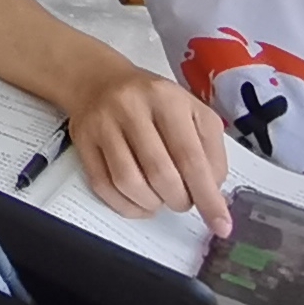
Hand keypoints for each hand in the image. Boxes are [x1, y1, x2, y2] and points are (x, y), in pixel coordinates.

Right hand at [63, 62, 230, 234]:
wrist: (99, 80)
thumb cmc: (153, 102)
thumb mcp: (191, 111)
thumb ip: (209, 150)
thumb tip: (212, 193)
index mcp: (167, 99)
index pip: (190, 156)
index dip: (207, 196)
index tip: (220, 224)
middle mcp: (132, 107)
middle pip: (159, 173)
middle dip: (178, 200)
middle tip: (183, 200)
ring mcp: (103, 123)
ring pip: (128, 182)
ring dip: (151, 203)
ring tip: (160, 198)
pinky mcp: (83, 140)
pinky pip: (103, 185)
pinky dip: (126, 204)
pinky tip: (139, 201)